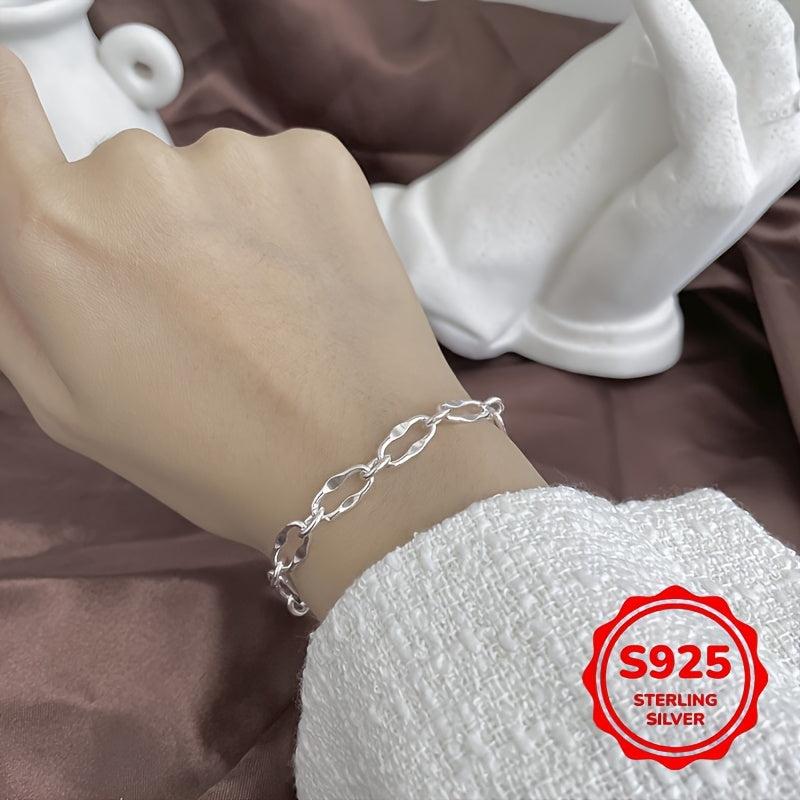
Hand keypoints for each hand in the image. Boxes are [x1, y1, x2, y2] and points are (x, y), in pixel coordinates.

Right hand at [0, 49, 540, 615]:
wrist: (358, 458)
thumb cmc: (209, 449)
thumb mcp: (66, 400)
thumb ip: (12, 292)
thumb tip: (12, 205)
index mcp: (58, 232)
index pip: (2, 108)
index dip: (13, 114)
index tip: (26, 112)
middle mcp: (136, 170)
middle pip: (119, 169)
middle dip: (146, 226)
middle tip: (201, 309)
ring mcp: (236, 155)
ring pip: (207, 174)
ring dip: (225, 224)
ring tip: (265, 310)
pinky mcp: (317, 158)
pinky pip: (278, 172)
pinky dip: (287, 217)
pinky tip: (307, 286)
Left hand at [375, 0, 799, 376]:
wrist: (596, 300)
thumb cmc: (620, 215)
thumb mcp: (670, 145)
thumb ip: (692, 89)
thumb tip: (679, 18)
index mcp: (778, 129)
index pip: (780, 40)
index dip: (745, 7)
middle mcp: (785, 142)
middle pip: (779, 30)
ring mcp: (756, 165)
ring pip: (760, 43)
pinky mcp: (714, 184)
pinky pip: (707, 86)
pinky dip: (679, 31)